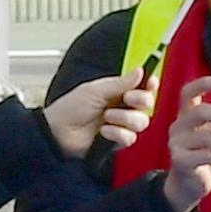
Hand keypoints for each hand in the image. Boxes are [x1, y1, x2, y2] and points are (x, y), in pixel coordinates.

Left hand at [42, 72, 156, 159]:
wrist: (59, 132)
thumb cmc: (72, 107)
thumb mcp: (96, 90)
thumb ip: (121, 82)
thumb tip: (140, 70)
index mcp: (118, 90)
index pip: (142, 85)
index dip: (150, 84)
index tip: (151, 83)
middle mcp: (123, 106)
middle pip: (147, 103)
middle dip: (140, 100)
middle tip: (127, 99)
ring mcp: (121, 124)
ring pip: (141, 121)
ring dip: (125, 118)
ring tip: (107, 117)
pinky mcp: (118, 141)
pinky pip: (130, 137)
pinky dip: (117, 133)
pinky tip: (104, 131)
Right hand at [159, 77, 210, 211]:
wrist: (189, 186)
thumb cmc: (206, 156)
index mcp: (186, 115)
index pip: (187, 92)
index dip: (201, 84)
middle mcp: (178, 125)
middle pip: (200, 111)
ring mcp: (176, 143)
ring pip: (205, 137)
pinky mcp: (179, 160)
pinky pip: (205, 155)